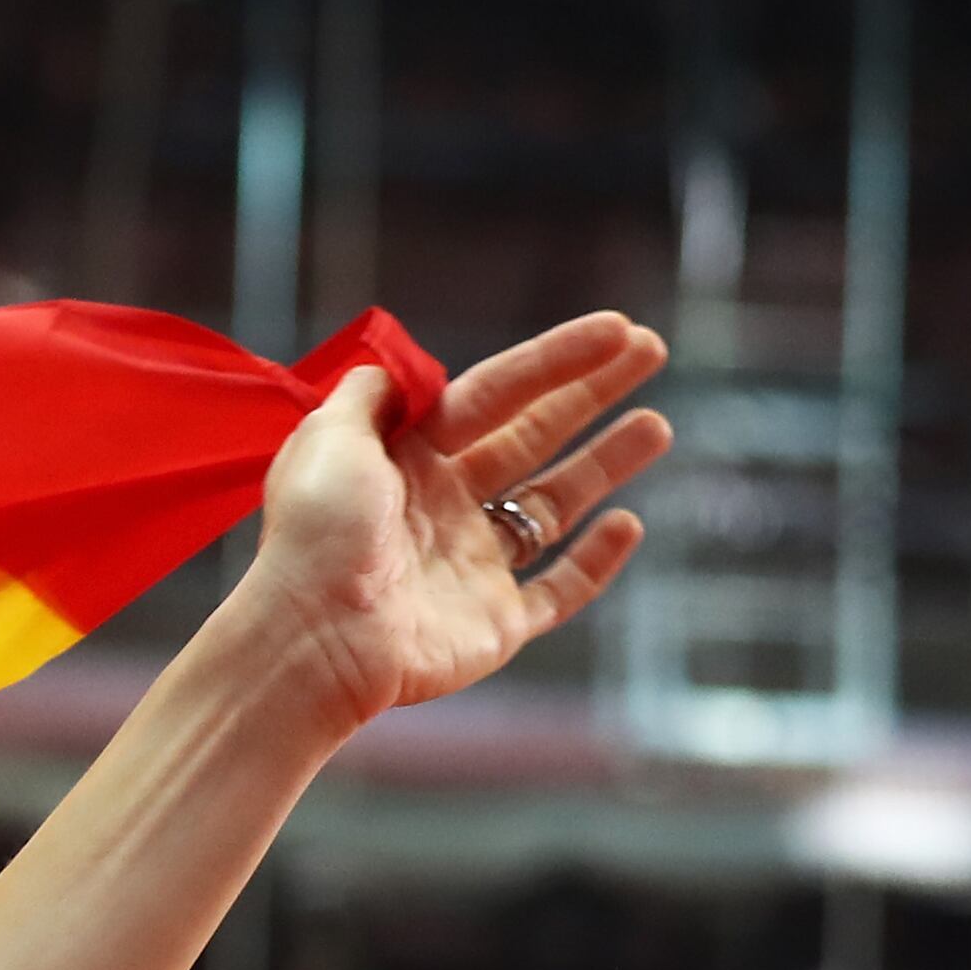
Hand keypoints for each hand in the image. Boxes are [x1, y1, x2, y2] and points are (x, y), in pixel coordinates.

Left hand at [228, 312, 670, 742]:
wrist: (314, 641)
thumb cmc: (316, 537)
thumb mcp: (326, 439)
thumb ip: (368, 396)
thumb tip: (396, 368)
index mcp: (403, 462)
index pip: (491, 396)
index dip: (553, 362)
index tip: (615, 329)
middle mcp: (439, 509)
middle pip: (530, 438)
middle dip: (590, 394)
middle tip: (651, 349)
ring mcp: (469, 567)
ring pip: (552, 506)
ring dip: (604, 465)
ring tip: (656, 427)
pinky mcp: (493, 624)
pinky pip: (556, 592)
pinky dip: (593, 562)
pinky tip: (627, 524)